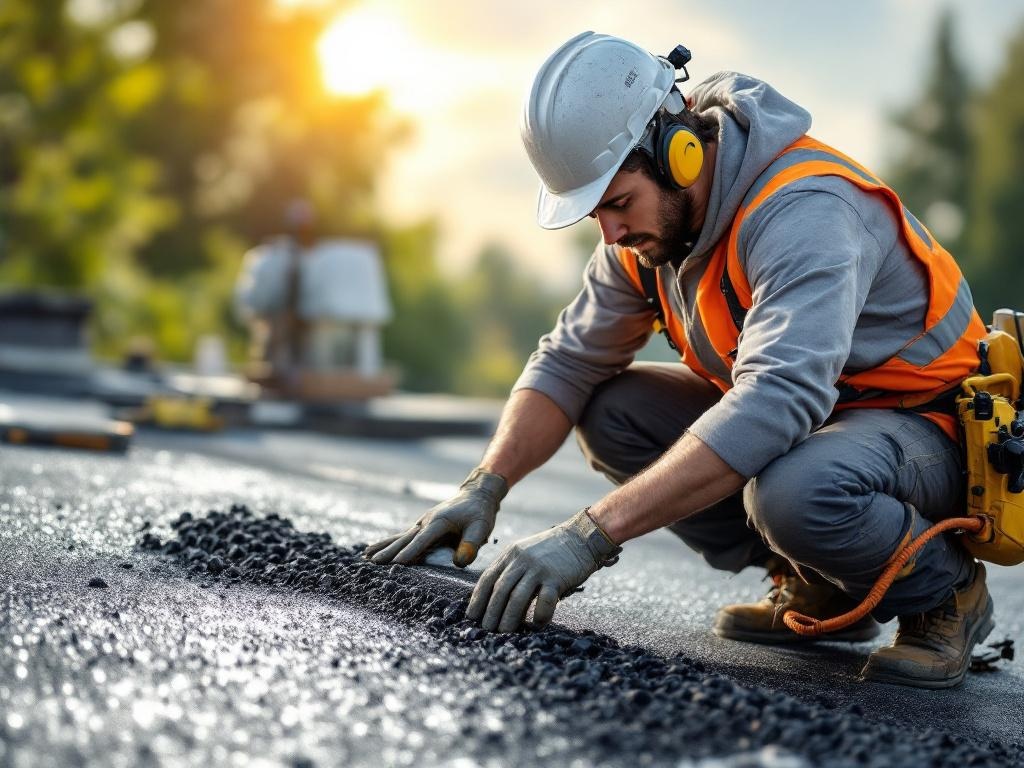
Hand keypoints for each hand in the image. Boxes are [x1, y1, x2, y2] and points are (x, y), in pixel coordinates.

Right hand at [363, 468, 507, 566]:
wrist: (476, 495)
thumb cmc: (479, 513)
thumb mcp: (481, 528)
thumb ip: (471, 544)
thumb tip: (459, 562)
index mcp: (439, 522)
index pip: (423, 540)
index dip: (411, 552)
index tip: (397, 563)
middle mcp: (426, 521)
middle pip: (405, 538)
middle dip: (389, 551)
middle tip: (373, 562)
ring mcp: (422, 523)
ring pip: (400, 537)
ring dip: (384, 547)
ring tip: (366, 555)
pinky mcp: (422, 526)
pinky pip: (403, 536)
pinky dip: (390, 543)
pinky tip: (376, 548)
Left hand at [467, 509, 621, 632]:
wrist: (581, 537)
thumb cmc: (552, 551)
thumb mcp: (525, 553)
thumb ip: (512, 571)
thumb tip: (497, 601)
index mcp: (511, 554)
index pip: (487, 578)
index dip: (477, 599)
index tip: (472, 616)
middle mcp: (522, 560)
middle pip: (500, 590)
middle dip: (491, 612)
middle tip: (486, 629)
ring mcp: (539, 568)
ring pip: (517, 597)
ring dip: (509, 618)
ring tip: (504, 633)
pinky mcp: (557, 577)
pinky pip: (545, 600)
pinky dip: (539, 615)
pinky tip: (537, 625)